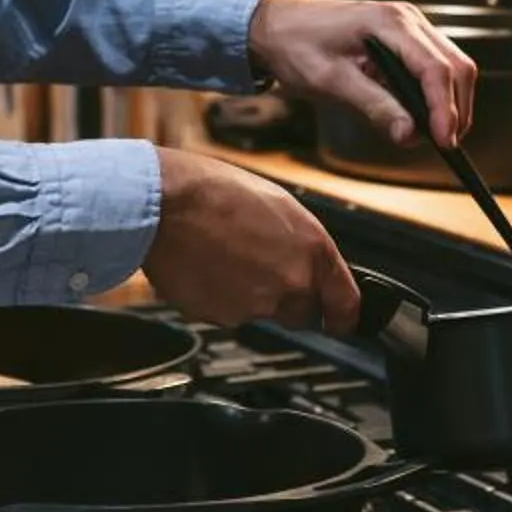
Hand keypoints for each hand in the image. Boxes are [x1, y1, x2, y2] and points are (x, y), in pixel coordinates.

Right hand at [143, 149, 360, 332]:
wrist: (165, 204)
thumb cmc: (214, 191)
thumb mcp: (277, 205)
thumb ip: (299, 243)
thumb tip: (304, 262)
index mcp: (313, 250)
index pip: (345, 305)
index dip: (344, 317)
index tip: (340, 321)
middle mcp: (291, 283)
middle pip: (302, 313)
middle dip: (288, 299)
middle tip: (261, 269)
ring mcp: (256, 305)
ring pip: (262, 312)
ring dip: (250, 294)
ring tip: (224, 257)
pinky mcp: (223, 318)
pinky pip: (229, 314)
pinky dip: (221, 298)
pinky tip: (207, 267)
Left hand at [247, 0, 477, 150]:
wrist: (274, 26)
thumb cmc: (296, 46)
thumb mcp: (331, 81)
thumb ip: (374, 106)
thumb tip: (409, 133)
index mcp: (390, 23)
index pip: (435, 68)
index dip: (445, 109)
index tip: (444, 142)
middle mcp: (407, 19)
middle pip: (455, 66)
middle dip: (455, 108)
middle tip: (443, 145)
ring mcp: (408, 27)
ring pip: (450, 66)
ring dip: (448, 102)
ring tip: (429, 134)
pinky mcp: (403, 39)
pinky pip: (432, 67)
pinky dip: (433, 94)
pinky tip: (417, 115)